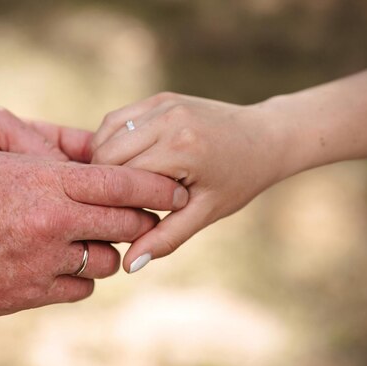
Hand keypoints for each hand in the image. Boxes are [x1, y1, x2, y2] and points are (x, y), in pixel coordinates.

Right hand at [0, 152, 188, 319]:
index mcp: (47, 183)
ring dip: (106, 251)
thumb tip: (84, 174)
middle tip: (142, 217)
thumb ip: (48, 168)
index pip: (122, 182)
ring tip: (89, 241)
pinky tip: (63, 267)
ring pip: (107, 261)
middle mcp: (54, 223)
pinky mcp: (34, 294)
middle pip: (124, 222)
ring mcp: (46, 262)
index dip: (156, 186)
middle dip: (141, 220)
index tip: (175, 189)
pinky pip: (81, 289)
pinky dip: (80, 278)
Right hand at [91, 93, 280, 271]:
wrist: (265, 137)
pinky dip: (110, 141)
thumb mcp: (205, 213)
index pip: (120, 179)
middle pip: (106, 154)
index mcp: (181, 149)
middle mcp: (168, 119)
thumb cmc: (239, 180)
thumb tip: (129, 266)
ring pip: (105, 134)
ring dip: (101, 160)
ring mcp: (162, 104)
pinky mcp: (159, 98)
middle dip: (102, 182)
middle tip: (109, 204)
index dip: (111, 203)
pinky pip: (117, 119)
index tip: (111, 219)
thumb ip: (165, 238)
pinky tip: (121, 163)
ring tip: (113, 185)